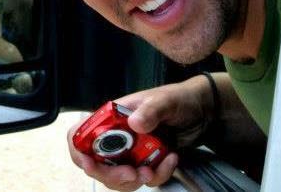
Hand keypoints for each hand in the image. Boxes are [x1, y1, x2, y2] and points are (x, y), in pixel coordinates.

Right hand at [67, 75, 213, 189]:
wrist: (201, 112)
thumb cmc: (177, 99)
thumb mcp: (165, 101)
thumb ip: (150, 110)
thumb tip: (133, 123)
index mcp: (111, 117)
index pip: (81, 133)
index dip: (78, 150)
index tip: (89, 163)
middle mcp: (116, 135)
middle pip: (96, 163)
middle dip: (110, 174)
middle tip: (131, 174)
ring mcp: (131, 151)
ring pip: (117, 177)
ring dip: (133, 181)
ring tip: (151, 171)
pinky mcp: (146, 163)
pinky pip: (144, 179)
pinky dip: (157, 176)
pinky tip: (171, 160)